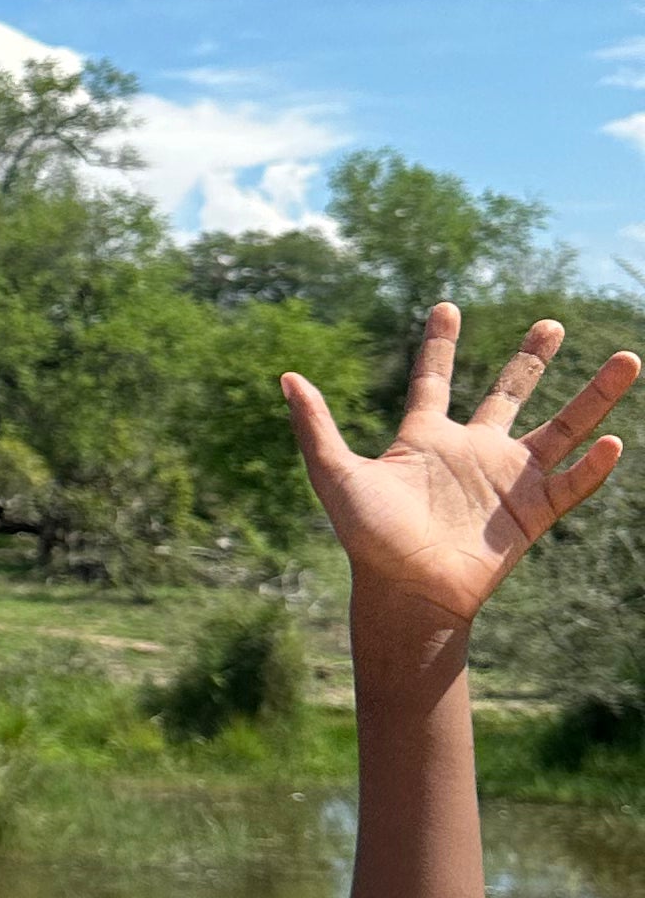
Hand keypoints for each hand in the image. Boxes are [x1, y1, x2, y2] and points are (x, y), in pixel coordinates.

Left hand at [285, 308, 637, 628]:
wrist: (406, 593)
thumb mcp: (336, 475)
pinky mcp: (532, 514)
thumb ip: (316, 427)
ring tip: (629, 360)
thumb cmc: (368, 539)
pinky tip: (613, 441)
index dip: (439, 343)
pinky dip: (594, 466)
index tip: (446, 304)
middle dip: (531, 359)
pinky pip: (572, 483)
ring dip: (594, 396)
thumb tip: (287, 377)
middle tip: (552, 323)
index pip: (434, 379)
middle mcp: (472, 452)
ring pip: (562, 428)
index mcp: (425, 438)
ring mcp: (507, 481)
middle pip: (509, 393)